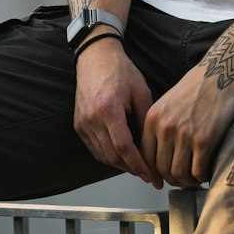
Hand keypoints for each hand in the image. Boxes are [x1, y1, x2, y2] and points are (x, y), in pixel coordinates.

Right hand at [73, 37, 162, 188]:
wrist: (96, 58)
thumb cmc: (120, 71)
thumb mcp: (141, 92)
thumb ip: (146, 120)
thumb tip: (154, 145)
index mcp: (109, 108)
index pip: (124, 147)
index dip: (138, 164)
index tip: (150, 175)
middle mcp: (92, 118)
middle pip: (112, 156)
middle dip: (131, 168)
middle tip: (148, 172)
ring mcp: (83, 122)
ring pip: (103, 156)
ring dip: (120, 164)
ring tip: (137, 164)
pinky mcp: (79, 124)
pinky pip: (94, 148)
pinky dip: (108, 155)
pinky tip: (121, 154)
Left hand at [140, 61, 233, 187]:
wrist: (222, 72)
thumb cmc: (198, 86)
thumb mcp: (168, 102)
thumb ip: (160, 126)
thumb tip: (158, 155)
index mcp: (153, 118)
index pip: (145, 156)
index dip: (153, 172)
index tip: (160, 179)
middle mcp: (165, 127)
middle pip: (161, 169)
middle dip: (171, 179)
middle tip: (181, 180)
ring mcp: (184, 135)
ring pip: (178, 174)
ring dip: (187, 181)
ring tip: (194, 178)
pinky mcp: (204, 140)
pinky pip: (198, 171)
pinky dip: (201, 177)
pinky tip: (206, 172)